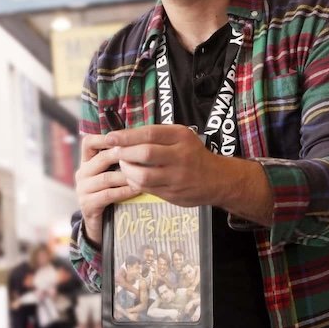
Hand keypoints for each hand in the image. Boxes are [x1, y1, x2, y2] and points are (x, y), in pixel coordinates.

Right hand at [75, 134, 138, 245]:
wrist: (100, 224)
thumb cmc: (110, 192)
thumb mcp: (111, 172)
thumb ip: (118, 158)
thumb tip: (140, 139)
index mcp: (86, 161)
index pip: (88, 142)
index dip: (103, 137)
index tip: (124, 136)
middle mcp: (82, 173)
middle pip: (101, 158)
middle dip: (122, 155)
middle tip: (142, 153)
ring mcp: (82, 189)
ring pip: (106, 177)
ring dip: (127, 175)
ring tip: (144, 174)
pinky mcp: (87, 204)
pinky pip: (108, 195)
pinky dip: (124, 191)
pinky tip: (137, 189)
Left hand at [105, 125, 273, 225]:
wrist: (218, 179)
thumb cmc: (193, 153)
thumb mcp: (181, 137)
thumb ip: (158, 135)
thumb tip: (125, 135)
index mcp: (181, 137)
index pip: (149, 134)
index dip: (126, 136)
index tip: (110, 137)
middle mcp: (180, 156)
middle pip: (145, 154)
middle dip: (124, 153)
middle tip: (113, 151)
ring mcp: (177, 177)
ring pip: (143, 175)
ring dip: (127, 170)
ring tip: (122, 164)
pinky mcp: (173, 194)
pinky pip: (147, 188)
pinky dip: (134, 181)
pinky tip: (131, 176)